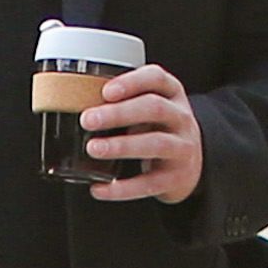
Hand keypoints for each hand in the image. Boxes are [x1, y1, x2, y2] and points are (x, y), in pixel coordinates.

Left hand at [82, 64, 203, 204]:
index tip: (106, 91)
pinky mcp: (175, 178)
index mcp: (171, 94)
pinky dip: (122, 188)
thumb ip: (124, 101)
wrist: (191, 165)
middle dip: (119, 113)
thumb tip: (75, 104)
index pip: (157, 79)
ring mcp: (181, 148)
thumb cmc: (160, 129)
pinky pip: (148, 183)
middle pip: (154, 108)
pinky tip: (99, 188)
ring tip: (93, 148)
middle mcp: (180, 118)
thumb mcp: (149, 107)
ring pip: (155, 144)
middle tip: (88, 120)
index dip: (132, 82)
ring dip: (122, 146)